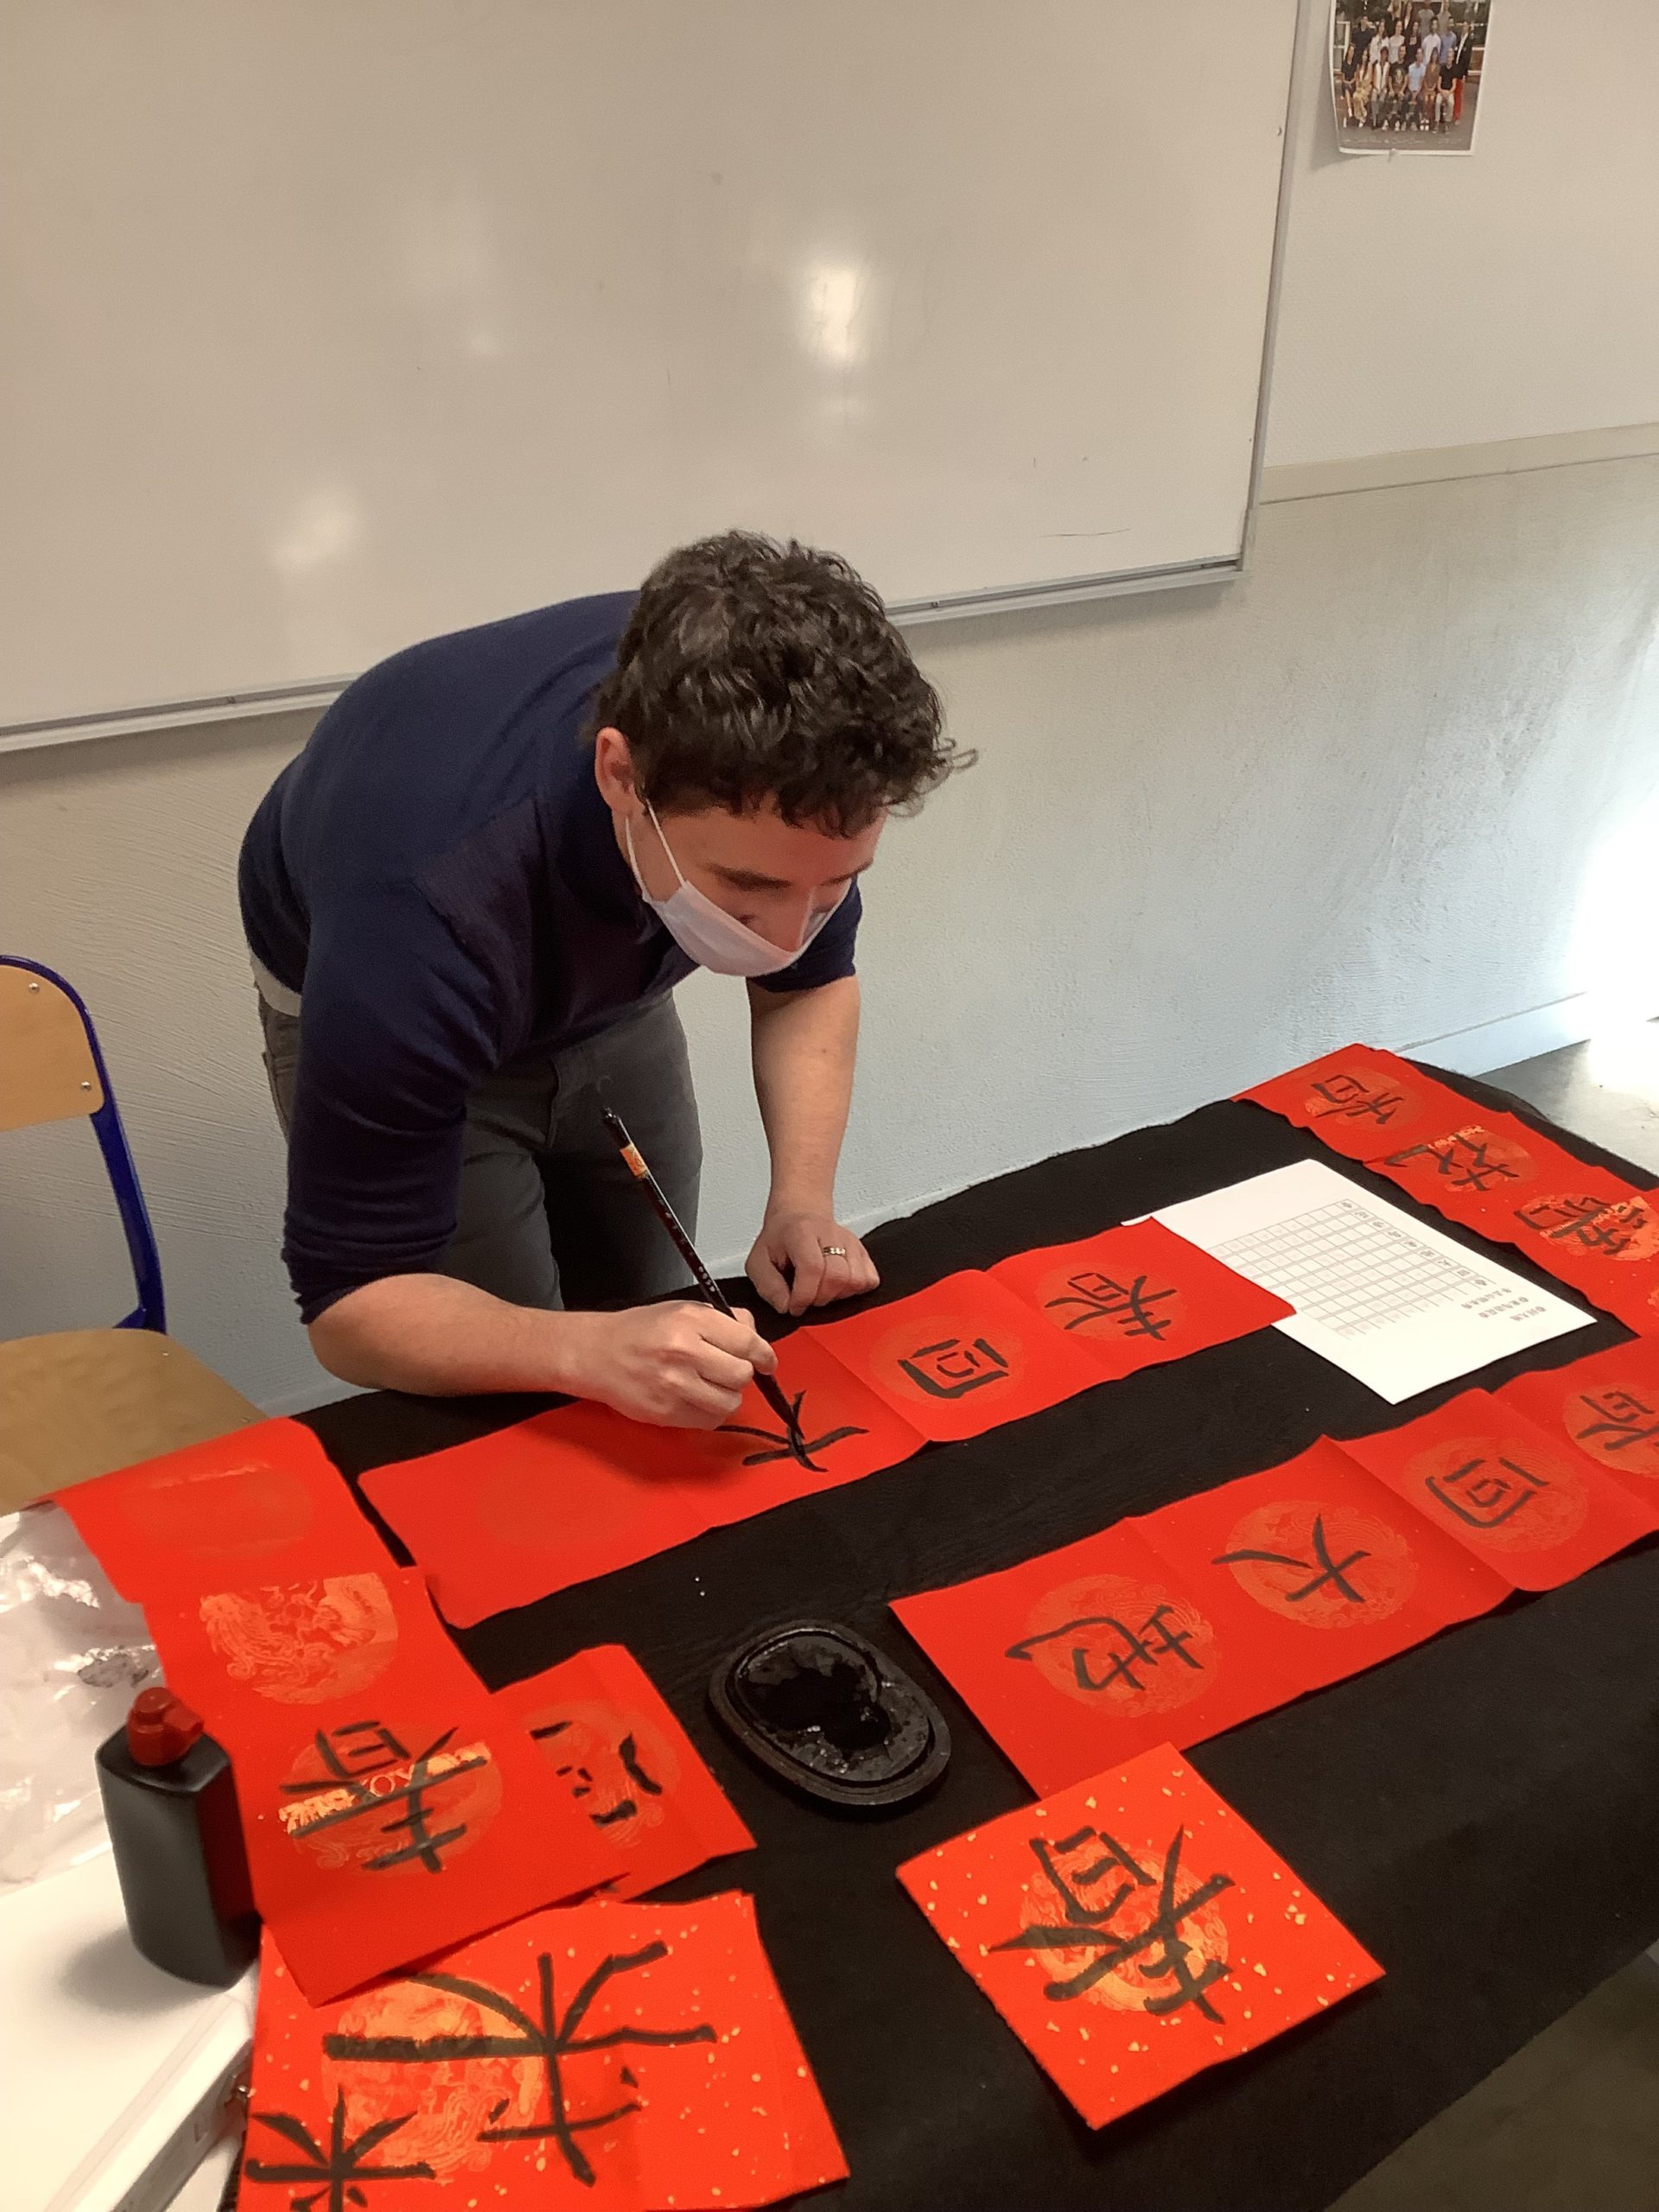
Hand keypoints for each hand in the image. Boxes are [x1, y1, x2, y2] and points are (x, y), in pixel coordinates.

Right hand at [559, 1303, 776, 1428]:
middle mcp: (685, 1353)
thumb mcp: (681, 1309)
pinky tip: (696, 1399)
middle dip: (740, 1374)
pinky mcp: (667, 1413)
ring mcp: (675, 1386)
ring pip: (729, 1402)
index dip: (764, 1355)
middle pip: (741, 1375)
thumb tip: (755, 1339)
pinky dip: (710, 1413)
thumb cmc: (639, 1330)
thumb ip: (722, 1320)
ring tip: (710, 1385)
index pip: (747, 1343)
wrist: (596, 1354)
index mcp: (691, 1321)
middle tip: (726, 1369)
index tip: (767, 1362)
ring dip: (726, 1396)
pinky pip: (709, 1421)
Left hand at [746, 1207, 880, 1316]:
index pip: (812, 1268)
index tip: (794, 1305)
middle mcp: (830, 1233)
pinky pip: (870, 1279)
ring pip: (856, 1280)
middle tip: (806, 1296)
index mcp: (801, 1233)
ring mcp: (850, 1241)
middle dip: (820, 1298)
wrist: (799, 1214)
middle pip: (837, 1276)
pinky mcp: (862, 1250)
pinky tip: (837, 1286)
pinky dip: (855, 1290)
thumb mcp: (758, 1261)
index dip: (804, 1295)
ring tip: (821, 1289)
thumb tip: (786, 1306)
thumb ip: (768, 1286)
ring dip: (837, 1295)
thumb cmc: (781, 1238)